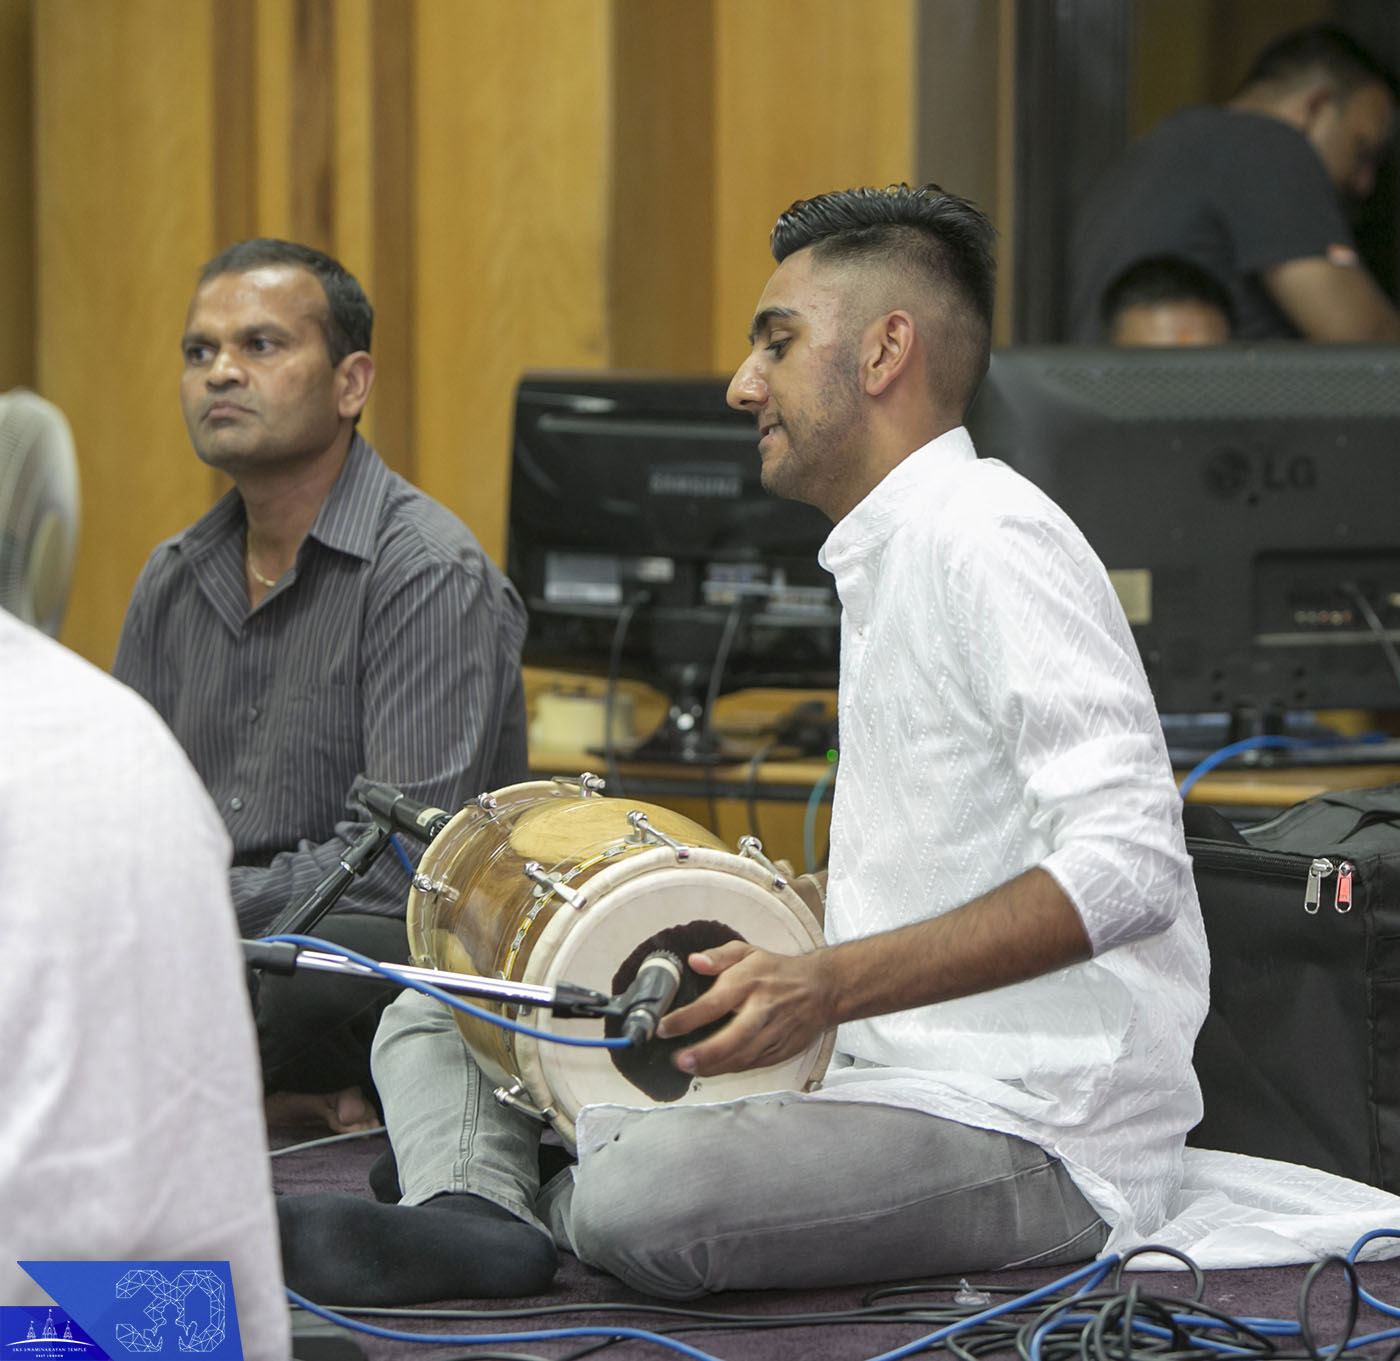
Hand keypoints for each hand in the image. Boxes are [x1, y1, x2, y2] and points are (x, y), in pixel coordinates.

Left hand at [656, 940, 835, 1077]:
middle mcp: (761, 1010)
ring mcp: (773, 1033)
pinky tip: (711, 1069)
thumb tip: (694, 961)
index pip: (714, 1003)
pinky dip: (730, 1069)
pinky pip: (752, 1064)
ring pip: (743, 1057)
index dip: (686, 1018)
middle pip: (732, 1037)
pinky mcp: (781, 1050)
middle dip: (704, 1053)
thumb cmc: (777, 970)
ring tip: (689, 1069)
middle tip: (678, 1061)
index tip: (663, 1027)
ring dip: (714, 1067)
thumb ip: (718, 956)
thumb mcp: (747, 952)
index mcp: (749, 982)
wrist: (821, 989)